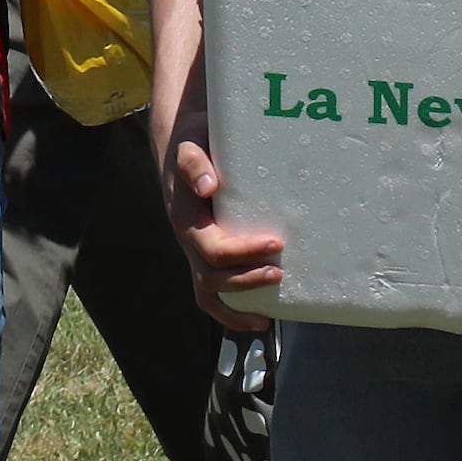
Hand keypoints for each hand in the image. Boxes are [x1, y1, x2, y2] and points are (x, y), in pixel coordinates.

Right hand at [158, 117, 287, 333]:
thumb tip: (209, 186)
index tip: (276, 242)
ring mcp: (194, 251)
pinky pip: (212, 292)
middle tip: (280, 273)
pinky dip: (230, 312)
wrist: (180, 147)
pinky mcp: (204, 255)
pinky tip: (258, 316)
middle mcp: (188, 241)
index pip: (213, 248)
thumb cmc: (193, 144)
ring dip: (237, 305)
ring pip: (208, 291)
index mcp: (186, 219)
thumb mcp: (190, 144)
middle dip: (246, 280)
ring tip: (270, 313)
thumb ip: (195, 163)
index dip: (244, 251)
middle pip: (210, 277)